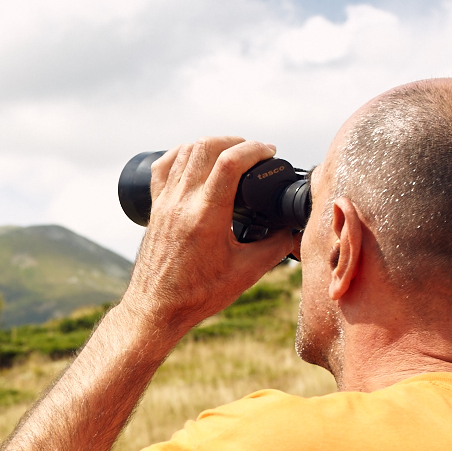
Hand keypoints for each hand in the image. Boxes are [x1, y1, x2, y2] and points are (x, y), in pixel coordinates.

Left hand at [123, 137, 299, 331]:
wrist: (157, 309)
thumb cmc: (198, 295)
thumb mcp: (246, 272)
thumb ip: (275, 247)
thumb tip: (296, 230)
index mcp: (205, 215)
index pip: (229, 162)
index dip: (254, 149)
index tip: (270, 152)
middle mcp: (182, 202)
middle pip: (205, 147)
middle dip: (234, 141)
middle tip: (253, 153)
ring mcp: (165, 202)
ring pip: (184, 151)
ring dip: (210, 144)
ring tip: (231, 153)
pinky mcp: (155, 207)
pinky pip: (164, 166)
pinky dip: (181, 154)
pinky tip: (195, 159)